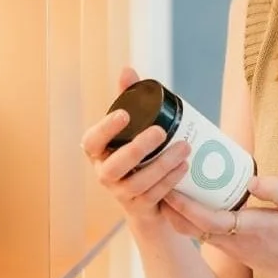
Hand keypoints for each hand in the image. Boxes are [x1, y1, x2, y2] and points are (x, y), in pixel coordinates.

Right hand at [80, 66, 191, 228]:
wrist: (150, 201)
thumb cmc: (138, 155)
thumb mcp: (133, 128)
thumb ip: (129, 99)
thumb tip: (127, 69)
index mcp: (99, 152)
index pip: (92, 141)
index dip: (105, 129)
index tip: (124, 115)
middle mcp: (105, 174)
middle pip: (115, 166)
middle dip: (138, 149)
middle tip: (161, 131)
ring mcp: (121, 194)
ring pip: (138, 183)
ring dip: (162, 165)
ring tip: (184, 148)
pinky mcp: (139, 208)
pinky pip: (154, 196)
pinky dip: (170, 180)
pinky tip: (185, 166)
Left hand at [165, 174, 277, 277]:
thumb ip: (276, 189)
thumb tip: (250, 178)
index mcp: (247, 231)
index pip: (204, 219)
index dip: (182, 204)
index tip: (168, 185)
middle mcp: (233, 243)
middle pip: (188, 228)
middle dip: (171, 208)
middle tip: (162, 181)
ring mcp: (233, 249)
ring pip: (195, 232)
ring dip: (181, 213)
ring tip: (176, 186)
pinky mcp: (236, 252)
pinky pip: (207, 234)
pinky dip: (196, 219)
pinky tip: (200, 201)